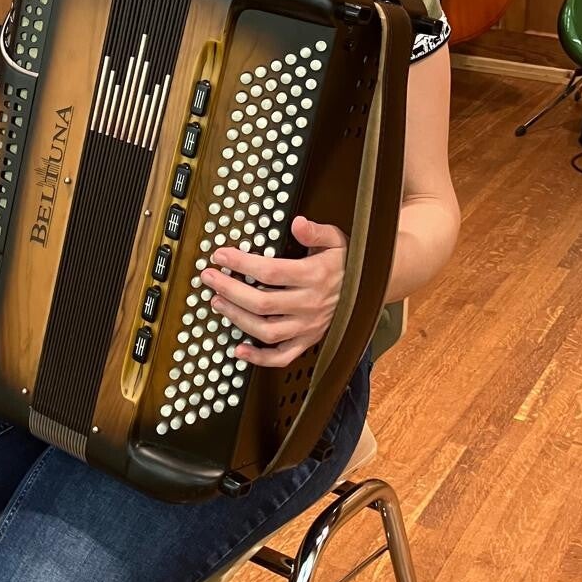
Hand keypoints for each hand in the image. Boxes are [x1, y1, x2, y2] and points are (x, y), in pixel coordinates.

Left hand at [198, 215, 347, 368]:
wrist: (372, 289)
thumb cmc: (349, 263)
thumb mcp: (337, 240)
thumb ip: (316, 232)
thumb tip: (298, 223)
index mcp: (314, 276)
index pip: (270, 271)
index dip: (241, 264)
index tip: (221, 255)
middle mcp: (310, 304)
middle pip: (262, 303)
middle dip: (230, 290)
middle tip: (209, 278)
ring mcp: (308, 326)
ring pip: (266, 330)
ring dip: (237, 318)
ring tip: (217, 302)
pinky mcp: (309, 341)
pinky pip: (282, 357)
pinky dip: (259, 358)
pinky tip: (240, 350)